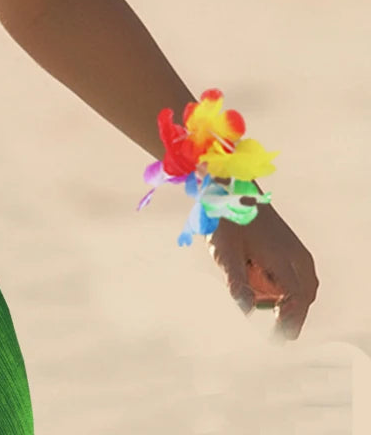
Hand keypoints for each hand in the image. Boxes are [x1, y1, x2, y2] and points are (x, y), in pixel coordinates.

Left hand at [206, 202, 318, 340]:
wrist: (233, 190)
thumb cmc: (227, 220)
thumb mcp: (225, 251)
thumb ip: (236, 281)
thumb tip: (243, 310)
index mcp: (284, 259)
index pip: (295, 301)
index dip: (288, 322)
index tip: (276, 339)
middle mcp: (298, 258)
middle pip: (303, 299)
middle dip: (290, 316)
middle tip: (274, 333)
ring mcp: (298, 253)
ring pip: (303, 290)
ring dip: (288, 302)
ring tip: (267, 307)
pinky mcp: (294, 250)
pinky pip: (298, 279)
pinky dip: (286, 289)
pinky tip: (266, 289)